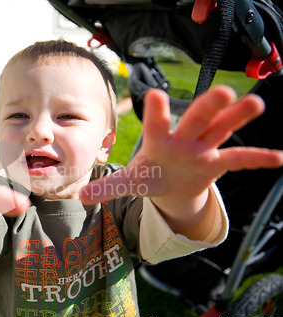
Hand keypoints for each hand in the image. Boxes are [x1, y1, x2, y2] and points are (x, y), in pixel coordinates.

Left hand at [80, 85, 282, 204]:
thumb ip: (108, 188)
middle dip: (208, 106)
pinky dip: (257, 158)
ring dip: (237, 117)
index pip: (156, 124)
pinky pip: (239, 158)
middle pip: (197, 118)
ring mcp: (203, 148)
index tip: (157, 97)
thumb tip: (80, 197)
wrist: (170, 183)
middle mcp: (183, 138)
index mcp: (159, 140)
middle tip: (223, 92)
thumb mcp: (131, 182)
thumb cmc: (150, 175)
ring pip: (222, 128)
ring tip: (254, 103)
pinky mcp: (218, 162)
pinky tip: (279, 158)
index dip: (157, 112)